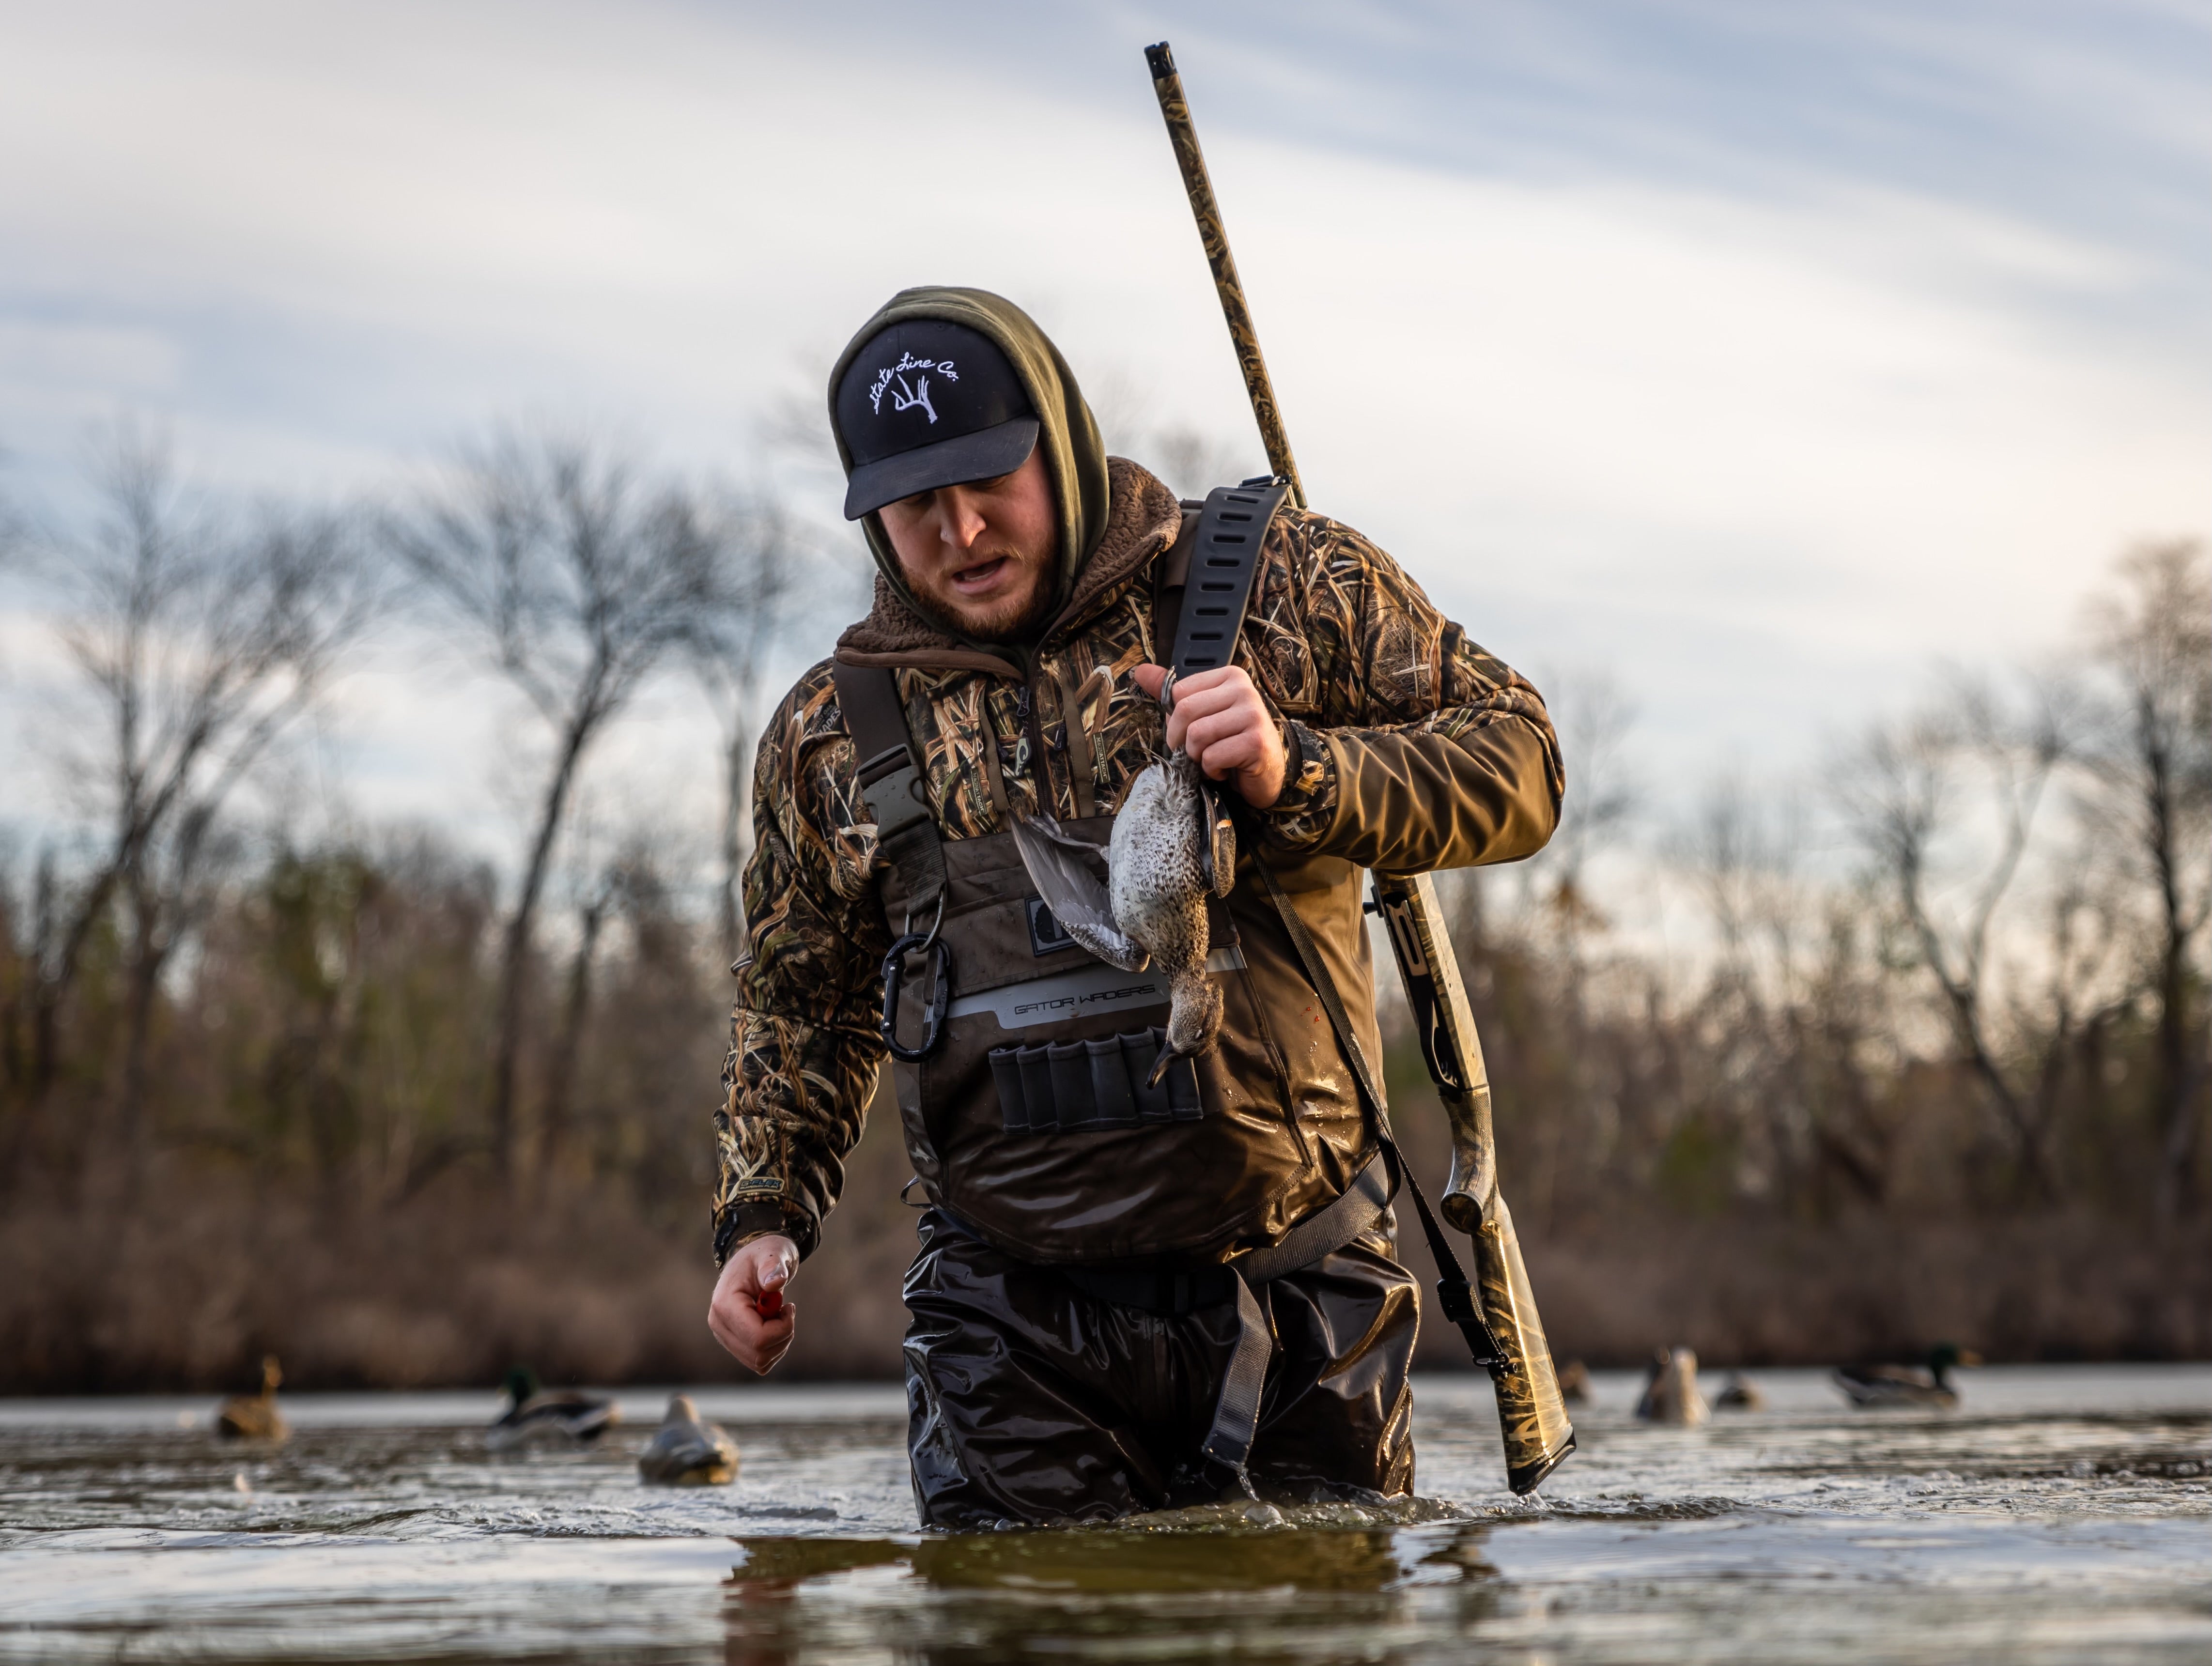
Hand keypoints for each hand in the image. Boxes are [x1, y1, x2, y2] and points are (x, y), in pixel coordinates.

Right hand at [707, 1233, 797, 1373]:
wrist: (754, 1261)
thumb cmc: (764, 1255)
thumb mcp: (772, 1253)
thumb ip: (772, 1266)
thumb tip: (775, 1283)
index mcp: (724, 1304)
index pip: (757, 1337)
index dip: (782, 1327)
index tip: (789, 1306)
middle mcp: (719, 1324)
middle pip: (759, 1353)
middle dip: (783, 1335)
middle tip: (786, 1310)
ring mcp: (724, 1336)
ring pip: (760, 1361)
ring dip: (780, 1342)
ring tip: (779, 1315)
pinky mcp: (734, 1343)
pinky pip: (759, 1362)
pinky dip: (774, 1349)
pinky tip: (774, 1326)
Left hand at [1132, 664, 1285, 808]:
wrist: (1266, 771)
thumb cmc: (1232, 741)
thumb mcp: (1203, 713)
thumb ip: (1174, 693)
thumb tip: (1141, 671)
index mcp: (1230, 676)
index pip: (1179, 691)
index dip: (1175, 719)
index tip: (1191, 731)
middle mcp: (1245, 690)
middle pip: (1185, 711)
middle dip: (1181, 740)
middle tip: (1197, 751)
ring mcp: (1253, 715)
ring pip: (1197, 735)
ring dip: (1197, 756)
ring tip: (1213, 759)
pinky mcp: (1255, 743)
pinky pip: (1212, 757)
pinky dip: (1212, 770)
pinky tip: (1227, 769)